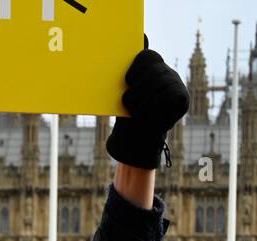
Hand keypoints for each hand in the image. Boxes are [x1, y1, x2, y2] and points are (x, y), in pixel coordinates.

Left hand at [106, 43, 189, 169]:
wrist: (135, 139)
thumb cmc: (128, 112)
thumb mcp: (126, 89)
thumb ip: (132, 68)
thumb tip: (142, 35)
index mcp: (154, 69)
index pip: (148, 57)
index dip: (135, 68)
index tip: (127, 82)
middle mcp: (169, 74)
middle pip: (153, 71)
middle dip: (136, 89)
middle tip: (128, 102)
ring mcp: (177, 86)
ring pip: (158, 85)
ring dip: (140, 101)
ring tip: (136, 112)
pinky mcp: (181, 100)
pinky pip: (165, 98)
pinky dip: (151, 109)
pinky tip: (147, 116)